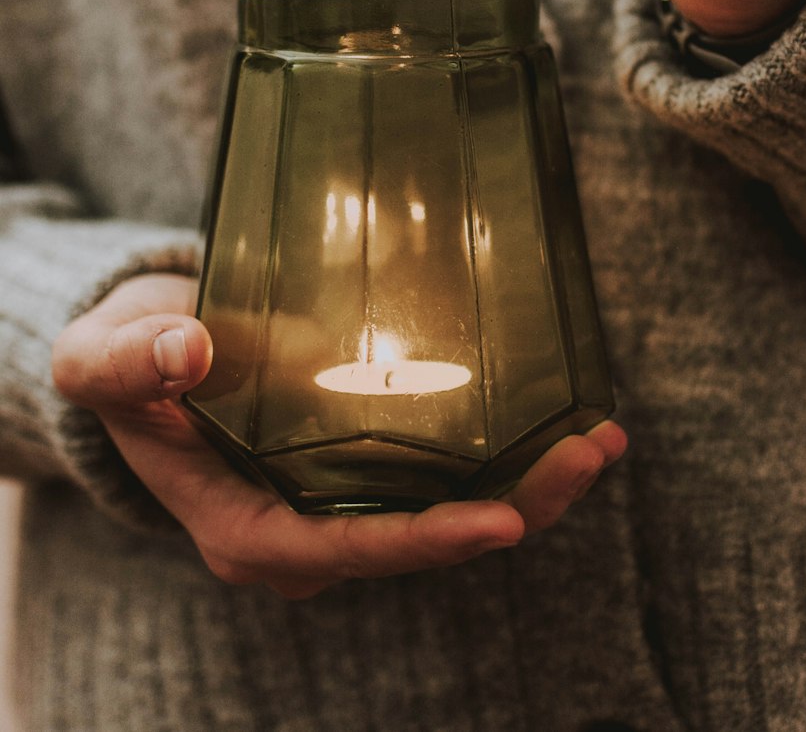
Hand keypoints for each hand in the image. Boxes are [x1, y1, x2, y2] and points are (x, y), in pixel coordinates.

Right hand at [52, 274, 625, 598]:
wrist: (149, 352)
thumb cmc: (128, 363)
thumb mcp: (105, 358)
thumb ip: (132, 361)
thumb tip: (188, 351)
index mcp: (246, 529)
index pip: (343, 552)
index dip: (423, 543)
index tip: (502, 521)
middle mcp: (306, 527)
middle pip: (421, 539)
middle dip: (513, 506)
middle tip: (588, 455)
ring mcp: (343, 496)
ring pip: (448, 507)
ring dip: (530, 481)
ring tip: (602, 436)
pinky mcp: (367, 458)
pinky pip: (445, 468)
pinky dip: (504, 447)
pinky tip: (560, 410)